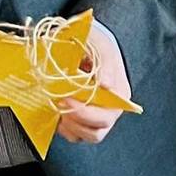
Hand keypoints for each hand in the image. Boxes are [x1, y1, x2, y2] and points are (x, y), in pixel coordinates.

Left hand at [54, 21, 131, 144]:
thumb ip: (105, 63)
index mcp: (120, 95)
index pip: (108, 116)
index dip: (87, 114)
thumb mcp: (100, 45)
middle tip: (60, 103)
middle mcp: (110, 110)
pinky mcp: (80, 119)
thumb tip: (107, 85)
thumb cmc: (93, 42)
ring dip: (69, 126)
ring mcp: (94, 116)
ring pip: (85, 136)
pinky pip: (73, 134)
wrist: (77, 39)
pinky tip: (56, 110)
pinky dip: (63, 127)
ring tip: (58, 107)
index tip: (68, 99)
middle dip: (76, 121)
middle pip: (97, 132)